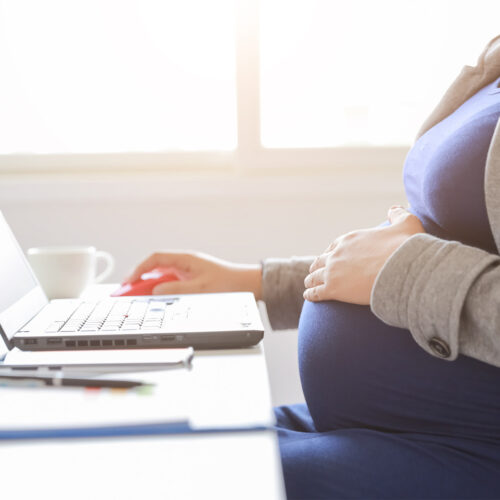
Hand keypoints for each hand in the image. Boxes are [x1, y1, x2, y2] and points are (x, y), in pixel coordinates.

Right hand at [125, 251, 262, 298]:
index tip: (129, 281)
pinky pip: (170, 284)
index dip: (140, 269)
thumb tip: (156, 290)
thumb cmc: (228, 283)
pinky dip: (161, 291)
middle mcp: (185, 263)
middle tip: (127, 293)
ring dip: (149, 287)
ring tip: (137, 299)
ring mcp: (187, 272)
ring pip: (162, 277)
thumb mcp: (200, 289)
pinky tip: (155, 300)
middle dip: (140, 280)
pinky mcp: (191, 281)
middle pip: (156, 268)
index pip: (156, 259)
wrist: (247, 286)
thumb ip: (176, 289)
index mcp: (186, 259)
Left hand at [303, 206, 424, 304]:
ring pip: (314, 276)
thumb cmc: (405, 248)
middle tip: (315, 272)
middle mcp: (337, 254)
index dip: (330, 253)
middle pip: (321, 260)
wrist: (402, 269)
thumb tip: (394, 209)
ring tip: (309, 284)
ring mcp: (332, 271)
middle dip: (317, 266)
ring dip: (311, 280)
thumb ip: (398, 215)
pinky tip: (308, 296)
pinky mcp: (333, 289)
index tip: (329, 257)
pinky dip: (311, 294)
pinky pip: (316, 292)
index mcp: (349, 240)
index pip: (333, 246)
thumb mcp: (406, 224)